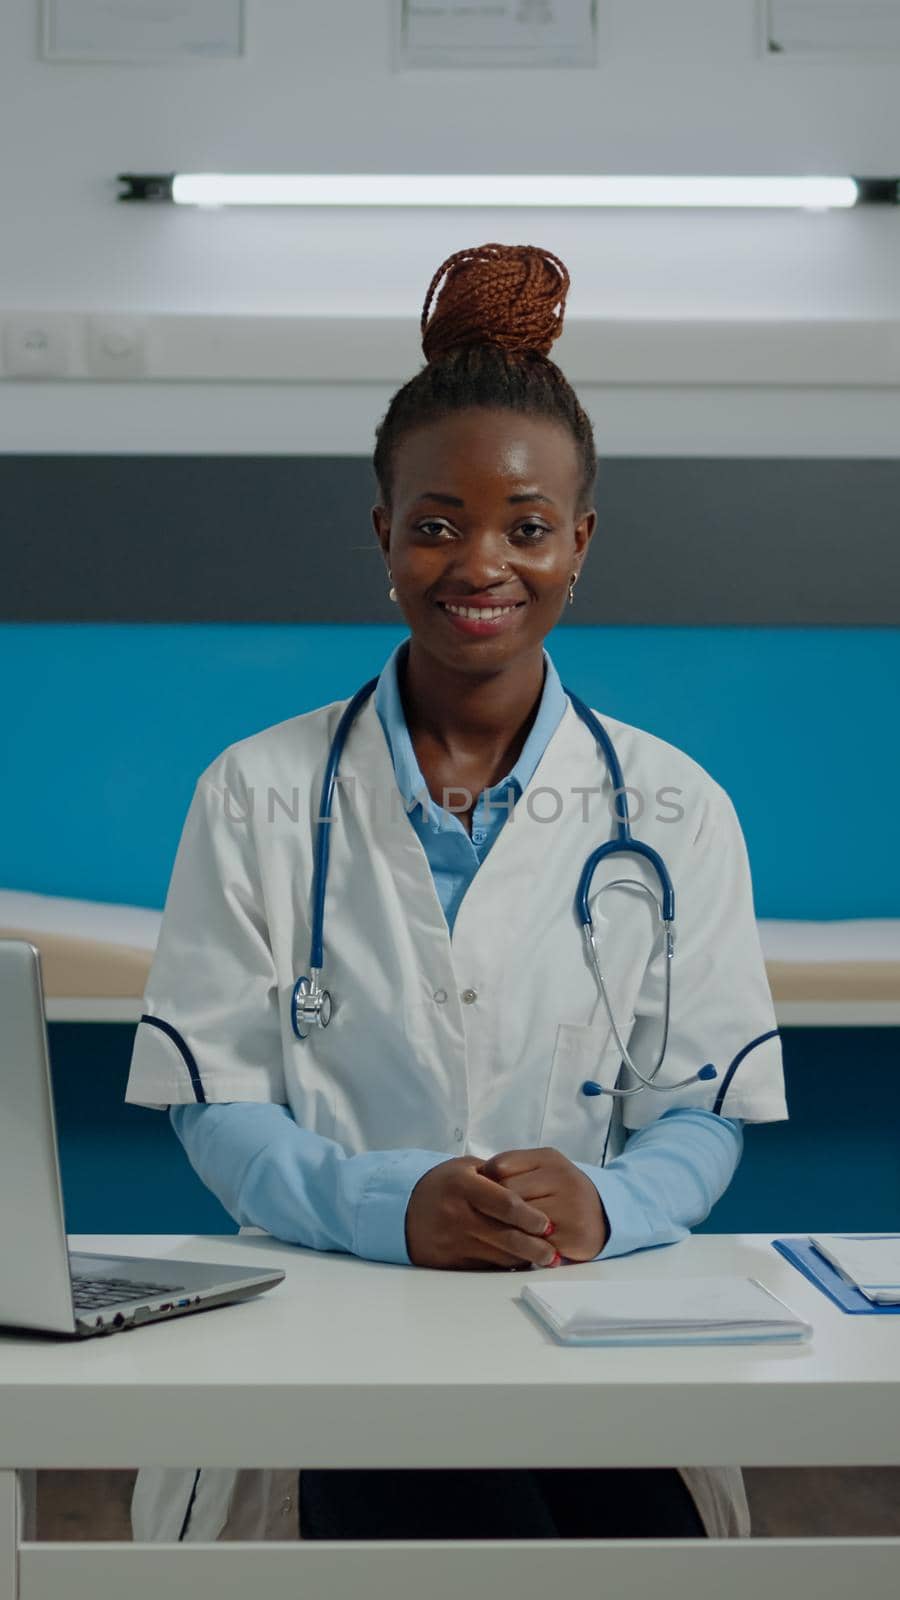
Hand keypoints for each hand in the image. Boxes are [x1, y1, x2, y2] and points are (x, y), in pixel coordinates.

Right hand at [405, 1156, 560, 1270]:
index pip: (504, 1203)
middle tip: (553, 1253)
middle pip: (505, 1236)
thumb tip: (534, 1191)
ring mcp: (453, 1241)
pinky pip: (485, 1267)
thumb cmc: (444, 1185)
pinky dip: (504, 1265)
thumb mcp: (465, 1169)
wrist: (404, 1210)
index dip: (529, 1216)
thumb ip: (498, 1177)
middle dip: (534, 1247)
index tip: (548, 1224)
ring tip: (545, 1258)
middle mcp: (457, 1214)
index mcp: (463, 1186)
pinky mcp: (449, 1261)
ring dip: (524, 1259)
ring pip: (498, 1255)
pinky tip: (520, 1262)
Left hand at [478, 1147, 608, 1262]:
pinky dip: (522, 1248)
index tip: (479, 1193)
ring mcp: (571, 1208)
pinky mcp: (573, 1237)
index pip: (500, 1167)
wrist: (604, 1215)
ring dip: (505, 1230)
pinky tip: (516, 1247)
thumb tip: (476, 1177)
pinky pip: (535, 1245)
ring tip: (496, 1233)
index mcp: (550, 1159)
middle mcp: (564, 1179)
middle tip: (483, 1218)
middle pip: (508, 1196)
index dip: (484, 1182)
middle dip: (492, 1209)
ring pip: (520, 1223)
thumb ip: (512, 1167)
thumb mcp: (542, 1168)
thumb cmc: (561, 1191)